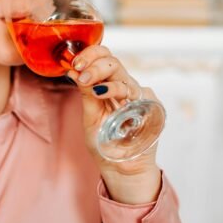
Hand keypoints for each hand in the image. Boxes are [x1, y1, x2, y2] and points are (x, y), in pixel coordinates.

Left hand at [67, 45, 163, 203]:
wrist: (122, 168)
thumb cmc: (105, 143)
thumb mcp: (90, 117)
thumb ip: (85, 95)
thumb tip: (72, 71)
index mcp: (110, 86)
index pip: (103, 58)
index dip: (90, 55)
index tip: (74, 63)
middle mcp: (125, 87)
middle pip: (113, 62)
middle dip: (94, 63)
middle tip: (79, 71)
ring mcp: (139, 96)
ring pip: (123, 75)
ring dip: (103, 75)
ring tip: (88, 84)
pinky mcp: (151, 107)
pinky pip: (137, 93)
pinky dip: (119, 91)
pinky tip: (106, 94)